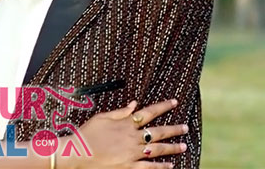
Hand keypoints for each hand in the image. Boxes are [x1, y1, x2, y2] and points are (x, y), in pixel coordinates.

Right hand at [63, 99, 187, 168]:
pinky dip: (161, 166)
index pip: (149, 112)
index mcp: (126, 123)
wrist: (78, 153)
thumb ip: (120, 111)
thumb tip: (134, 104)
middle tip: (186, 128)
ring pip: (157, 149)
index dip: (163, 107)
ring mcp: (132, 153)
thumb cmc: (86, 134)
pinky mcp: (129, 166)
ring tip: (183, 146)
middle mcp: (132, 137)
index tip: (175, 102)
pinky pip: (149, 167)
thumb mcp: (102, 117)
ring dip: (172, 147)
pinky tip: (170, 165)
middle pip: (158, 132)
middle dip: (174, 129)